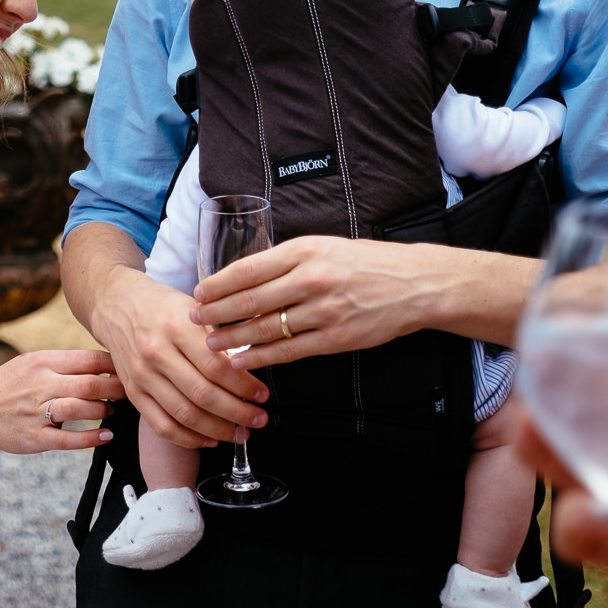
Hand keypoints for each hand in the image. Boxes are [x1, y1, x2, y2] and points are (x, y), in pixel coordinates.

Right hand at [0, 350, 123, 453]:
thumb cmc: (7, 385)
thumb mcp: (30, 363)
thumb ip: (62, 364)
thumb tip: (103, 365)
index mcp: (42, 361)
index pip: (89, 359)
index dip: (115, 365)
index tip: (129, 370)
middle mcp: (40, 384)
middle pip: (90, 384)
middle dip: (116, 389)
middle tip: (130, 393)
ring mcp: (37, 412)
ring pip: (80, 409)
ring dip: (103, 411)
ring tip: (111, 412)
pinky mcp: (34, 437)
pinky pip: (68, 439)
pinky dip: (91, 438)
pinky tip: (106, 436)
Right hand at [94, 265, 270, 447]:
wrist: (116, 304)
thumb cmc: (161, 305)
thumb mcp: (193, 307)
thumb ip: (218, 337)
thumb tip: (248, 370)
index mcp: (175, 326)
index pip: (216, 366)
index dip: (244, 386)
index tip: (262, 395)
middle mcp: (156, 352)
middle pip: (203, 394)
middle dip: (238, 413)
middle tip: (258, 418)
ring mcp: (141, 375)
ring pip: (185, 414)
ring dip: (218, 430)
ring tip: (240, 433)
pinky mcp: (132, 392)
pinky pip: (162, 425)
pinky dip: (188, 439)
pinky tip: (209, 439)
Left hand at [189, 235, 436, 364]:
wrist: (414, 284)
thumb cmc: (364, 262)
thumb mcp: (322, 247)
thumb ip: (285, 261)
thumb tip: (243, 277)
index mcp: (303, 251)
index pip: (247, 269)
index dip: (217, 285)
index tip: (197, 293)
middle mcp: (311, 279)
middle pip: (250, 300)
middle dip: (216, 312)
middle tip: (194, 320)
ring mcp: (324, 311)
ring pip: (267, 328)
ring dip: (233, 338)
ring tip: (210, 343)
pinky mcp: (337, 339)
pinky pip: (290, 351)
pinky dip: (262, 357)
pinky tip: (242, 360)